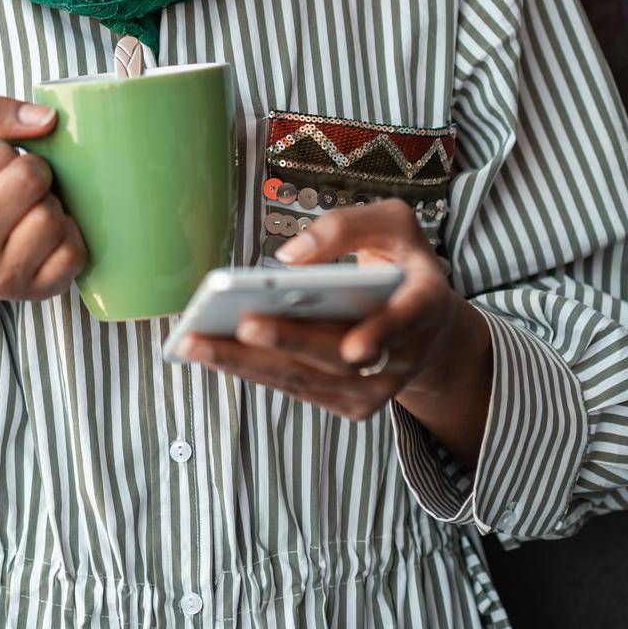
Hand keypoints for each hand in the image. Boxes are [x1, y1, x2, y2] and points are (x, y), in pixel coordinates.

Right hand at [0, 96, 87, 302]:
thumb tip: (48, 118)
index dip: (4, 150)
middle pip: (30, 183)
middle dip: (33, 170)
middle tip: (20, 182)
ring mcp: (1, 279)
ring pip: (52, 219)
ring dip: (50, 204)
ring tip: (30, 208)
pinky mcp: (36, 293)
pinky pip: (74, 253)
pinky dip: (69, 234)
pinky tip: (48, 233)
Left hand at [179, 197, 475, 424]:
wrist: (430, 328)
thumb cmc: (402, 264)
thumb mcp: (392, 224)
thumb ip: (347, 227)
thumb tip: (289, 257)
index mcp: (424, 303)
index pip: (405, 321)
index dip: (382, 335)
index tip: (355, 347)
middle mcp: (404, 355)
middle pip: (339, 357)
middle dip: (289, 342)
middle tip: (242, 326)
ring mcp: (377, 387)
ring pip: (307, 379)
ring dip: (249, 364)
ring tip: (197, 343)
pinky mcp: (351, 404)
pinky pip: (296, 388)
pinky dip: (252, 371)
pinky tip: (212, 353)